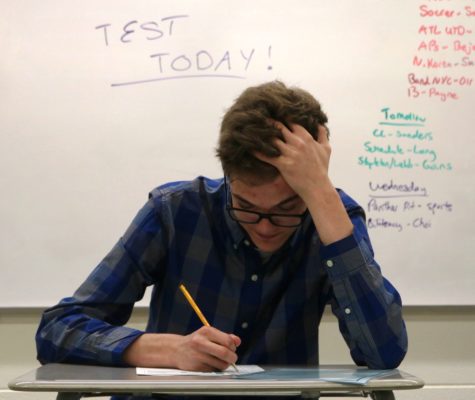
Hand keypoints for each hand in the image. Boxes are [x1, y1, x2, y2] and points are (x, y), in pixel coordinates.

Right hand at [123, 327, 240, 371]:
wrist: (176, 350)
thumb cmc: (197, 341)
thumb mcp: (210, 335)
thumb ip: (225, 337)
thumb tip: (238, 341)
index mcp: (206, 331)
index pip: (227, 341)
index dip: (233, 347)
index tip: (232, 349)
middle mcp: (200, 342)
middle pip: (224, 353)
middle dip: (232, 358)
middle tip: (232, 359)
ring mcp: (197, 355)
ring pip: (221, 364)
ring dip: (224, 365)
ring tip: (220, 361)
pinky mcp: (196, 367)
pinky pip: (213, 370)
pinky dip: (216, 369)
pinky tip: (210, 364)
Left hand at [256, 122, 352, 244]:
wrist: (317, 187)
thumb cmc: (321, 169)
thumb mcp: (326, 149)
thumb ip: (322, 135)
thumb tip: (319, 124)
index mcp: (306, 137)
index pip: (291, 121)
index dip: (281, 116)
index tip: (272, 113)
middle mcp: (297, 142)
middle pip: (279, 127)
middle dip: (268, 123)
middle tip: (256, 118)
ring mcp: (290, 153)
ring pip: (271, 139)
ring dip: (261, 134)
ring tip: (250, 130)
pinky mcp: (283, 164)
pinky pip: (267, 155)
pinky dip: (257, 151)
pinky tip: (248, 147)